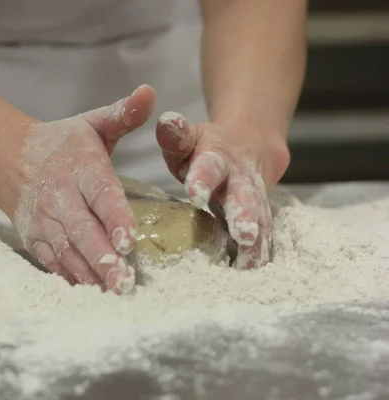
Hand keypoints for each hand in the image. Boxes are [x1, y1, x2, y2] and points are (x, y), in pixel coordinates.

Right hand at [0, 85, 155, 293]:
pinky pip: (52, 260)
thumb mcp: (91, 124)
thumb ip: (123, 113)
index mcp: (80, 168)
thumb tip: (150, 92)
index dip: (114, 218)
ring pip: (67, 251)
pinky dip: (69, 277)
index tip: (128, 240)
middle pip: (83, 231)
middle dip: (103, 258)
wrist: (7, 157)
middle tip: (124, 282)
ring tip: (111, 293)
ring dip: (88, 274)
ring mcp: (44, 220)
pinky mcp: (34, 237)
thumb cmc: (60, 143)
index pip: (100, 194)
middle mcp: (61, 197)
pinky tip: (89, 291)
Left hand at [155, 112, 289, 268]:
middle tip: (243, 234)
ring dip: (257, 241)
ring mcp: (255, 200)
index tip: (194, 194)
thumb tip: (165, 121)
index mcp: (217, 157)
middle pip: (244, 196)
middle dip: (244, 215)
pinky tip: (255, 274)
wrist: (250, 146)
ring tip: (251, 264)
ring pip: (260, 220)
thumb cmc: (205, 148)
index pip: (210, 166)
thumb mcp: (189, 137)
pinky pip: (265, 237)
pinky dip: (262, 255)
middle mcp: (240, 179)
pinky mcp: (262, 218)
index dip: (202, 179)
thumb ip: (176, 135)